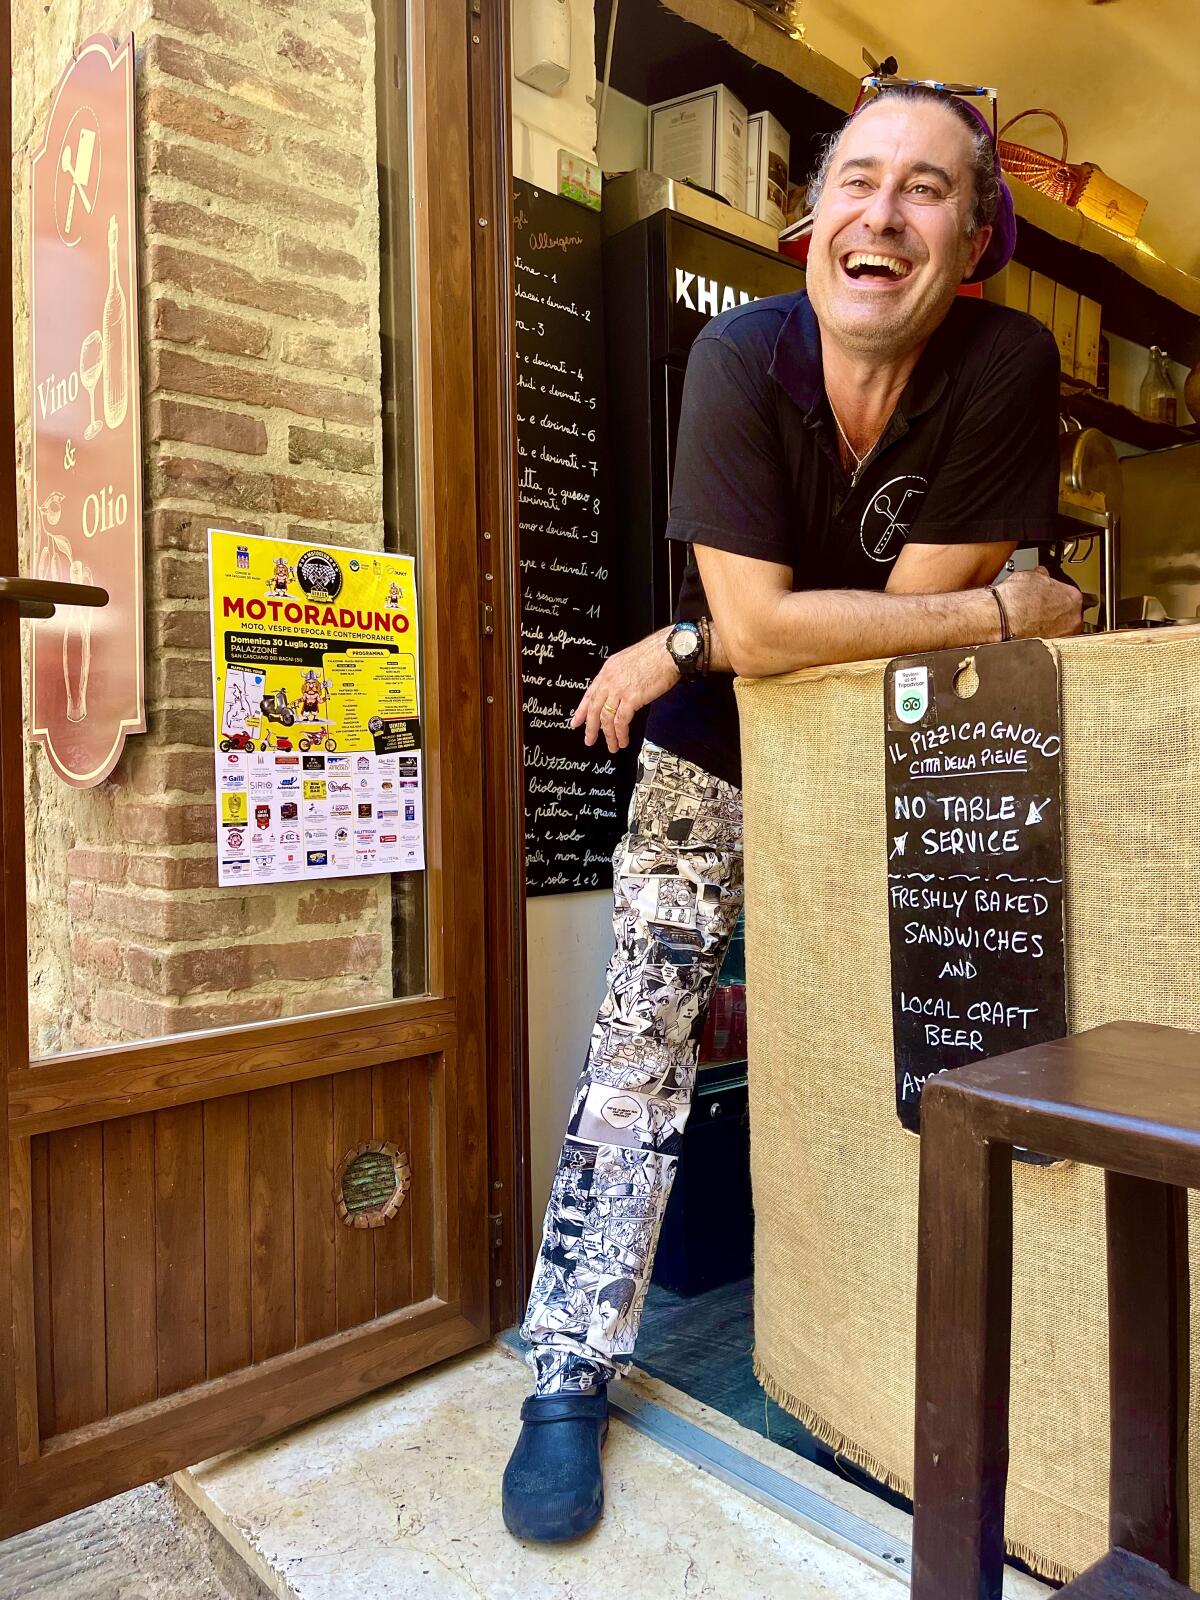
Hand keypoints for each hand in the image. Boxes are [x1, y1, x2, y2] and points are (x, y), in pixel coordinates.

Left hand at [572, 628, 677, 751]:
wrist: (668, 651)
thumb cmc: (656, 654)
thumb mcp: (629, 661)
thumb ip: (621, 676)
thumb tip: (620, 691)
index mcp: (608, 670)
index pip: (590, 693)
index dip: (582, 710)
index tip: (577, 722)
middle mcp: (610, 680)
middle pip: (594, 709)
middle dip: (591, 728)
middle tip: (589, 740)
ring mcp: (619, 689)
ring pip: (606, 718)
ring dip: (609, 735)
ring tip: (612, 746)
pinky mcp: (631, 698)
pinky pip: (621, 721)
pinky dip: (621, 733)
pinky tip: (623, 740)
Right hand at [996, 566, 1083, 639]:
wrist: (1001, 619)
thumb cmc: (1015, 599)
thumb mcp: (1031, 576)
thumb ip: (1043, 577)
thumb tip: (1041, 576)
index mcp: (1073, 598)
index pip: (1072, 596)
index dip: (1059, 596)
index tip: (1051, 597)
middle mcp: (1074, 619)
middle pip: (1070, 616)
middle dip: (1059, 614)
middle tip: (1043, 610)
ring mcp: (1064, 637)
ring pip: (1062, 631)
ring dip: (1052, 628)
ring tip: (1035, 622)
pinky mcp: (1051, 650)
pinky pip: (1050, 643)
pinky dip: (1044, 639)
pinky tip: (1031, 633)